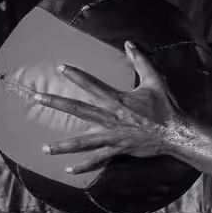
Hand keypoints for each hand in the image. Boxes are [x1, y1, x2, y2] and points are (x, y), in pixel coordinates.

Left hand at [30, 41, 189, 173]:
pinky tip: (68, 169)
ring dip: (62, 146)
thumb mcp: (155, 80)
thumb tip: (129, 43)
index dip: (75, 74)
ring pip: (82, 142)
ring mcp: (112, 136)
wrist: (175, 134)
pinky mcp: (118, 150)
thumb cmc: (165, 106)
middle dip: (55, 102)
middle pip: (77, 109)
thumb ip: (141, 61)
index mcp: (117, 100)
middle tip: (36, 98)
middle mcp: (110, 118)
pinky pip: (97, 160)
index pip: (91, 84)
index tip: (60, 67)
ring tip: (44, 149)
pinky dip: (83, 166)